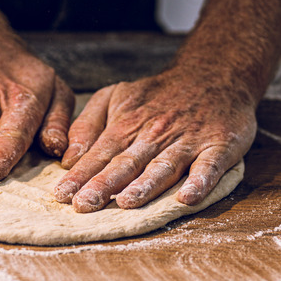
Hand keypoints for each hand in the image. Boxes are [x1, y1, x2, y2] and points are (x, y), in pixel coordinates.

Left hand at [53, 67, 256, 211]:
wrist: (214, 75)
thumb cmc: (158, 95)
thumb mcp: (116, 96)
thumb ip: (88, 125)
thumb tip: (69, 158)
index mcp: (127, 125)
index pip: (100, 153)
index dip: (81, 175)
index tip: (61, 195)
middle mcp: (155, 134)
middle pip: (127, 162)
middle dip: (104, 184)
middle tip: (84, 205)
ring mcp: (188, 141)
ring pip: (164, 166)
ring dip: (145, 185)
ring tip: (127, 202)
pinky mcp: (219, 146)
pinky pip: (209, 166)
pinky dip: (199, 182)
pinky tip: (187, 198)